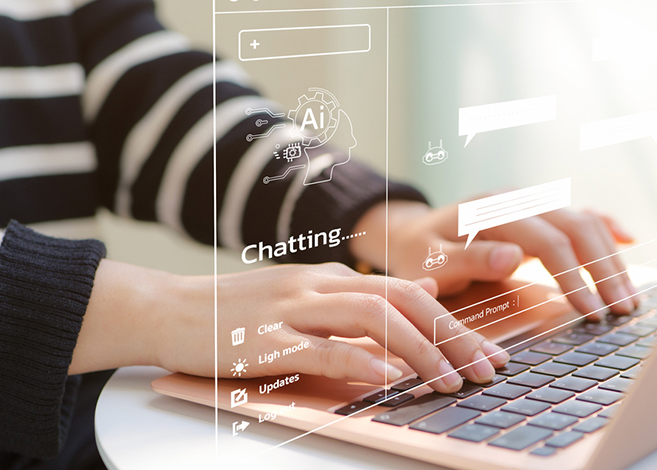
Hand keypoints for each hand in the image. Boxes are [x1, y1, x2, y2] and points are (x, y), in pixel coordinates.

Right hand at [71, 259, 510, 391]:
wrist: (169, 308)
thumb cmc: (239, 312)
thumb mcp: (306, 295)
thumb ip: (360, 297)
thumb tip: (424, 290)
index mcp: (331, 276)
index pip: (406, 291)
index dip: (453, 322)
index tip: (487, 353)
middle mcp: (318, 284)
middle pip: (400, 301)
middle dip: (451, 335)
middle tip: (486, 369)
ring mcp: (290, 308)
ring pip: (369, 318)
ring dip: (417, 350)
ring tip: (449, 380)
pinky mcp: (263, 338)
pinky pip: (318, 347)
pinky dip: (355, 361)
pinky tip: (384, 378)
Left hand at [350, 200, 637, 318]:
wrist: (412, 232)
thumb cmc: (419, 253)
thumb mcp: (430, 261)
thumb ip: (468, 259)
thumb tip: (513, 258)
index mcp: (492, 209)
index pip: (547, 240)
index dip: (574, 276)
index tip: (591, 312)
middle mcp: (517, 199)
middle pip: (576, 227)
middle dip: (605, 269)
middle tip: (623, 310)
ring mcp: (530, 202)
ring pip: (584, 221)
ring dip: (611, 257)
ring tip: (628, 298)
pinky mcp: (538, 212)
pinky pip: (578, 214)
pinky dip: (606, 226)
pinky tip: (630, 240)